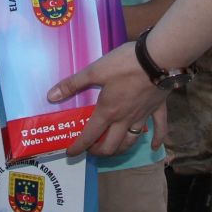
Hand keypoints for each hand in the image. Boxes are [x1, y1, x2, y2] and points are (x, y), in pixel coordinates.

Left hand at [46, 42, 167, 158]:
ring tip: (114, 149)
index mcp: (108, 111)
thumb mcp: (95, 70)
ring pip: (131, 140)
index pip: (90, 135)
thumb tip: (51, 96)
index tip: (70, 153)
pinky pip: (160, 128)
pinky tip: (154, 146)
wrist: (157, 58)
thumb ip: (73, 83)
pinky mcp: (158, 108)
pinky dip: (157, 139)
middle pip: (111, 145)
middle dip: (99, 151)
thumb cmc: (124, 63)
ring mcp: (143, 116)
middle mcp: (124, 119)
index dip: (78, 147)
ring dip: (121, 148)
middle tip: (91, 149)